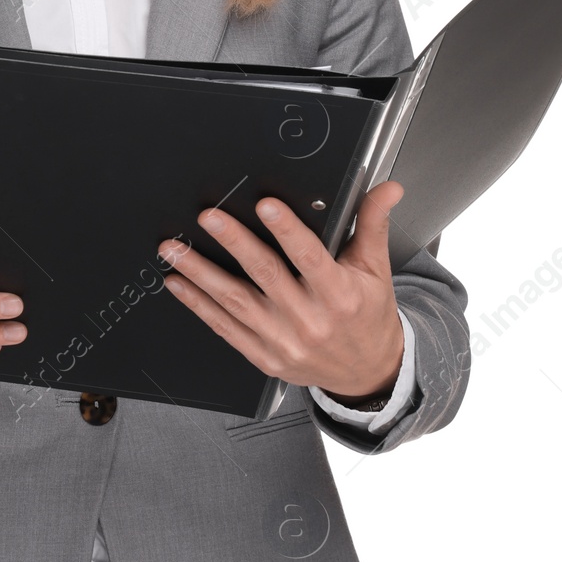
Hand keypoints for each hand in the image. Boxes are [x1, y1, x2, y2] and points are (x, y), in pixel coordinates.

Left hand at [158, 181, 405, 401]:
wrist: (367, 374)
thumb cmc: (368, 315)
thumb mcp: (376, 269)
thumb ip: (374, 224)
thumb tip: (388, 187)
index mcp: (340, 295)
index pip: (310, 257)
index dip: (288, 230)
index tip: (265, 204)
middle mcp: (310, 320)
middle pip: (266, 275)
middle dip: (234, 242)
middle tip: (208, 217)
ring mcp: (283, 342)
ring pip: (235, 301)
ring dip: (200, 273)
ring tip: (174, 249)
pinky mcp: (264, 357)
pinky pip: (225, 328)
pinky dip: (198, 305)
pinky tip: (179, 284)